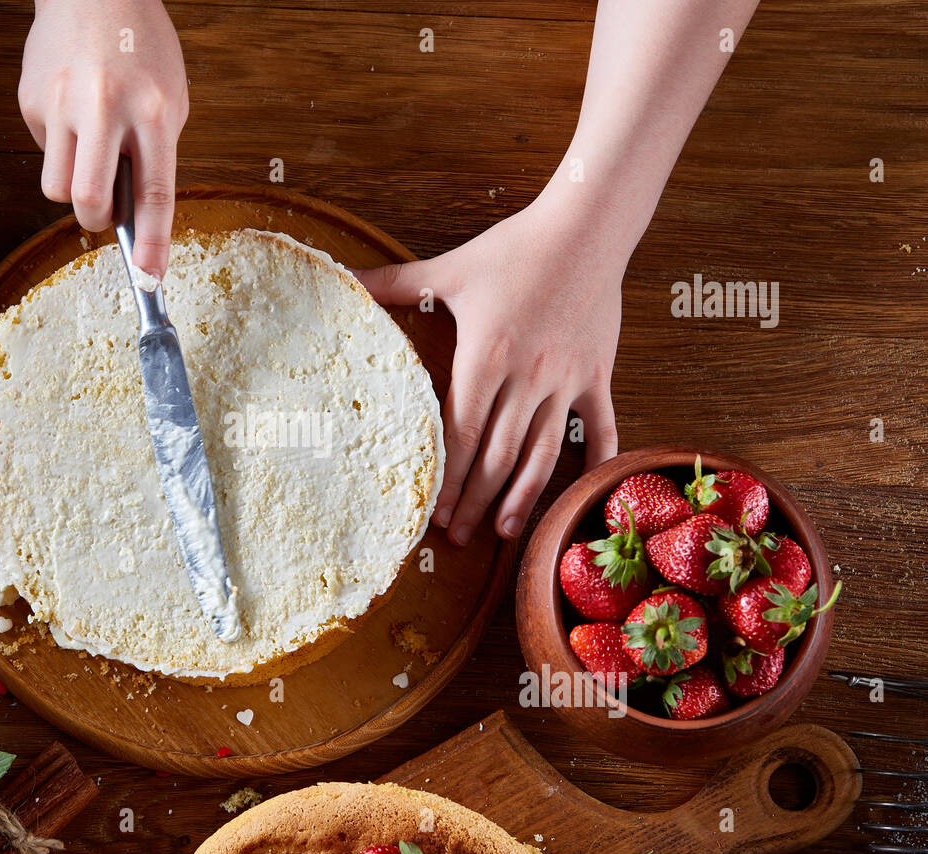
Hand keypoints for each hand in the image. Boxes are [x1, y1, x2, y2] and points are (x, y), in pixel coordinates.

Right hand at [18, 0, 188, 277]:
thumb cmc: (140, 46)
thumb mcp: (171, 98)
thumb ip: (155, 154)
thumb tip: (135, 213)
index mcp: (154, 111)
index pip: (154, 193)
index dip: (151, 243)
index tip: (149, 277)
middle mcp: (106, 108)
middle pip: (89, 200)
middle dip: (95, 220)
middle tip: (103, 210)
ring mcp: (62, 103)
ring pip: (57, 187)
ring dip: (74, 185)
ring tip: (88, 150)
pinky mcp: (31, 100)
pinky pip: (43, 151)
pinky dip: (59, 146)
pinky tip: (72, 112)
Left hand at [357, 187, 623, 545]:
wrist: (586, 227)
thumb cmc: (512, 249)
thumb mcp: (448, 268)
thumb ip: (393, 282)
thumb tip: (342, 277)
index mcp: (484, 357)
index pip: (460, 433)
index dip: (447, 479)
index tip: (434, 513)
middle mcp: (526, 378)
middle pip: (496, 456)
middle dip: (475, 501)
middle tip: (459, 537)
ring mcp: (565, 381)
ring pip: (542, 454)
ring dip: (522, 498)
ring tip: (505, 533)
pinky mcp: (597, 375)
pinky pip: (599, 429)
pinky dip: (594, 463)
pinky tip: (581, 496)